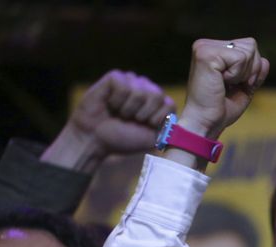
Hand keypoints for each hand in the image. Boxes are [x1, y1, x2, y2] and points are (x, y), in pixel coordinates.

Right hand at [42, 71, 175, 171]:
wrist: (95, 139)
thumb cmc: (123, 139)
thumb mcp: (152, 137)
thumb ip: (168, 127)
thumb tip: (180, 120)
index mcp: (158, 104)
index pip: (169, 104)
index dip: (157, 118)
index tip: (145, 126)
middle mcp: (146, 90)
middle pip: (157, 95)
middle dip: (143, 114)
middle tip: (130, 120)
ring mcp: (131, 81)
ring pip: (141, 90)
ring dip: (128, 109)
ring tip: (119, 113)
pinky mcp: (115, 77)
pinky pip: (123, 85)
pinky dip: (116, 100)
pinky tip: (109, 104)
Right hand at [178, 38, 268, 139]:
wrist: (206, 123)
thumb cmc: (221, 110)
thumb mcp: (244, 89)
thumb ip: (254, 73)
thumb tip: (265, 61)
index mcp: (213, 50)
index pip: (249, 46)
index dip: (252, 69)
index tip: (236, 85)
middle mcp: (206, 45)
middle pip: (251, 45)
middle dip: (250, 70)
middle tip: (232, 86)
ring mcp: (204, 47)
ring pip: (248, 50)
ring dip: (243, 74)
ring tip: (225, 85)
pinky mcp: (205, 54)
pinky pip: (240, 58)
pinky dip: (237, 75)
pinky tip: (221, 83)